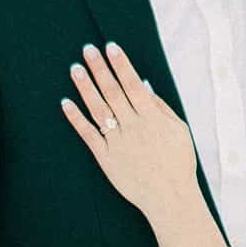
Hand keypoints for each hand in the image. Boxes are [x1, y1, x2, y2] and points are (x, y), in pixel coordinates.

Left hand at [61, 42, 198, 216]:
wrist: (170, 200)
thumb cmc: (178, 162)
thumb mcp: (179, 130)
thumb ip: (161, 106)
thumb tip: (144, 83)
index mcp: (152, 118)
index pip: (133, 85)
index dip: (121, 65)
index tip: (110, 46)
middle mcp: (133, 127)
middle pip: (113, 93)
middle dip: (100, 69)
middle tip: (87, 49)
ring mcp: (118, 143)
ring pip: (98, 110)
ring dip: (86, 88)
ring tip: (75, 69)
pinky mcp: (106, 159)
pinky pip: (89, 135)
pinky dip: (76, 119)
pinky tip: (66, 103)